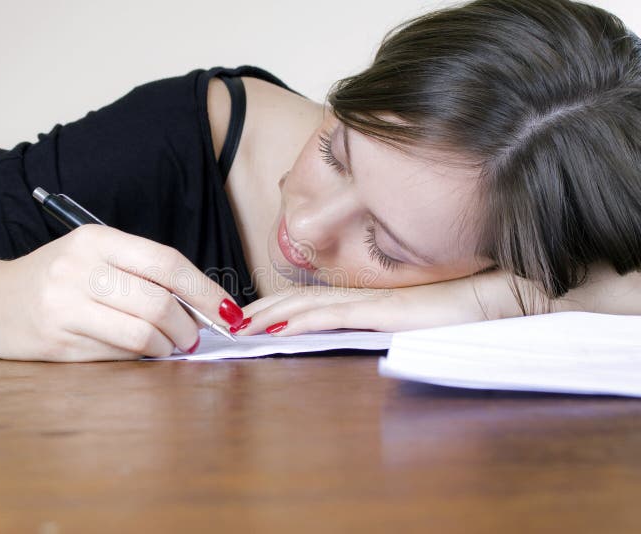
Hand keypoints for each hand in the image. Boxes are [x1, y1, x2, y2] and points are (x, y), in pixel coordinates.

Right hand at [0, 225, 244, 360]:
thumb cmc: (56, 277)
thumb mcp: (94, 256)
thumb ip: (142, 273)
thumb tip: (202, 307)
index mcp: (96, 239)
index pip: (166, 263)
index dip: (204, 291)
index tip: (229, 312)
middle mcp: (78, 269)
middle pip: (158, 303)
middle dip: (189, 327)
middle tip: (193, 338)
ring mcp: (64, 307)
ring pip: (141, 333)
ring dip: (167, 345)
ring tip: (168, 345)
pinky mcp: (57, 343)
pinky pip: (117, 355)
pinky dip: (138, 356)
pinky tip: (136, 350)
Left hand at [236, 269, 529, 336]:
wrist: (507, 295)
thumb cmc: (474, 308)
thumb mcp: (426, 320)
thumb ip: (400, 323)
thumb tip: (383, 331)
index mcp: (373, 297)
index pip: (317, 299)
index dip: (284, 305)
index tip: (257, 317)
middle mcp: (367, 294)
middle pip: (303, 298)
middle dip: (265, 309)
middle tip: (233, 321)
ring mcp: (373, 300)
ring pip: (308, 304)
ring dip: (271, 314)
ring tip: (241, 326)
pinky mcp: (382, 310)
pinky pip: (331, 315)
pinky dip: (299, 320)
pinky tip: (275, 328)